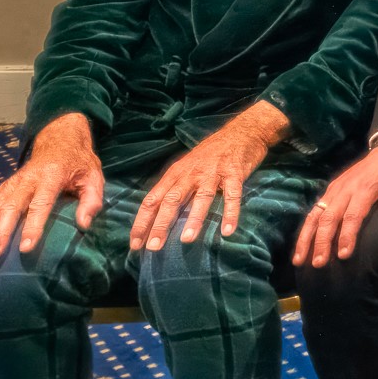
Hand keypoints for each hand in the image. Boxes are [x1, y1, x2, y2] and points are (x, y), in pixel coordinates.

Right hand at [0, 113, 104, 258]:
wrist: (61, 141)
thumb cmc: (79, 164)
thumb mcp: (94, 177)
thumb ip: (92, 200)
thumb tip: (84, 224)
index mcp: (52, 175)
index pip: (41, 203)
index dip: (33, 226)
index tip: (26, 247)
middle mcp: (29, 178)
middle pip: (12, 206)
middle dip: (2, 231)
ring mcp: (15, 181)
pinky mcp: (7, 185)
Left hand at [129, 101, 286, 249]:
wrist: (242, 131)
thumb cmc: (211, 154)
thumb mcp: (187, 168)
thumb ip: (176, 189)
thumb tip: (159, 219)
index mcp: (175, 174)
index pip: (152, 200)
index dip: (142, 222)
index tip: (135, 245)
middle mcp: (190, 173)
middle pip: (172, 200)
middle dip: (161, 224)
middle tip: (153, 247)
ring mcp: (213, 173)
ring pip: (201, 197)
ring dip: (193, 219)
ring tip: (186, 240)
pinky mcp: (235, 173)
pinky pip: (232, 195)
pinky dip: (230, 213)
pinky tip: (228, 231)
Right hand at [294, 141, 377, 266]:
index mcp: (367, 186)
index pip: (353, 215)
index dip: (347, 235)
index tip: (343, 255)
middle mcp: (347, 187)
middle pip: (330, 217)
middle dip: (322, 242)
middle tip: (319, 264)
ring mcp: (336, 187)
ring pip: (316, 214)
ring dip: (307, 237)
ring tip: (300, 260)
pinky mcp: (332, 188)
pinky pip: (316, 209)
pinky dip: (307, 227)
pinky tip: (302, 245)